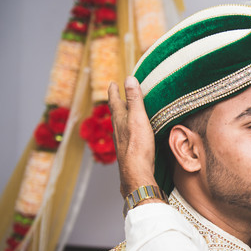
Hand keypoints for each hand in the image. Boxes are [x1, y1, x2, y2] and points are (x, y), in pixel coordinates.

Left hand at [108, 76, 156, 197]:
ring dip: (121, 115)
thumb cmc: (138, 145)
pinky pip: (125, 134)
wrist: (136, 172)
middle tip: (115, 94)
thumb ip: (134, 98)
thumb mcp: (138, 117)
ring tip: (123, 111)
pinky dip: (126, 127)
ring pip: (119, 123)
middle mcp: (118, 129)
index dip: (114, 91)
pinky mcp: (128, 150)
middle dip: (116, 101)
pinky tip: (130, 132)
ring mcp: (122, 140)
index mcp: (120, 118)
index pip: (115, 100)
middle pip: (115, 112)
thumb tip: (129, 78)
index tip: (112, 83)